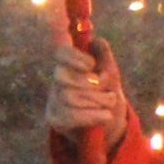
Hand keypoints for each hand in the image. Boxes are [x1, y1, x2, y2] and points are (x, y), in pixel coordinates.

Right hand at [47, 36, 129, 157]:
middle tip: (103, 87)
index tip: (91, 64)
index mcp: (69, 64)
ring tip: (109, 102)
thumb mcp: (110, 72)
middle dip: (87, 83)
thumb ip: (103, 55)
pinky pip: (71, 116)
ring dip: (97, 100)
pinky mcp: (54, 119)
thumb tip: (96, 41)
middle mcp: (57, 80)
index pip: (60, 52)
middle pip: (61, 77)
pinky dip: (93, 115)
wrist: (110, 123)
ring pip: (69, 97)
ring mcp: (53, 100)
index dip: (72, 55)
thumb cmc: (107, 93)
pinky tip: (105, 115)